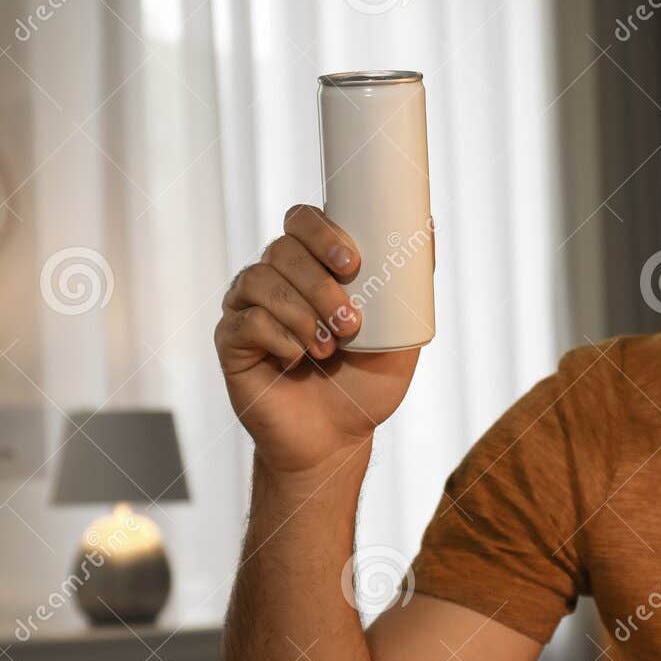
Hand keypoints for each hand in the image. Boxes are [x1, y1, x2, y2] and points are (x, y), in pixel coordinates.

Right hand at [215, 204, 419, 474]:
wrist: (336, 439)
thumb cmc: (365, 385)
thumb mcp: (401, 332)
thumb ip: (411, 283)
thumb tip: (429, 223)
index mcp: (310, 267)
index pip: (302, 221)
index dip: (322, 232)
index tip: (352, 263)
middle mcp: (274, 280)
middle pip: (282, 248)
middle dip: (319, 283)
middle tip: (351, 322)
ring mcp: (247, 308)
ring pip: (262, 281)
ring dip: (303, 314)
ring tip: (329, 349)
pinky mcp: (231, 341)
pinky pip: (248, 322)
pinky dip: (280, 340)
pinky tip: (297, 359)